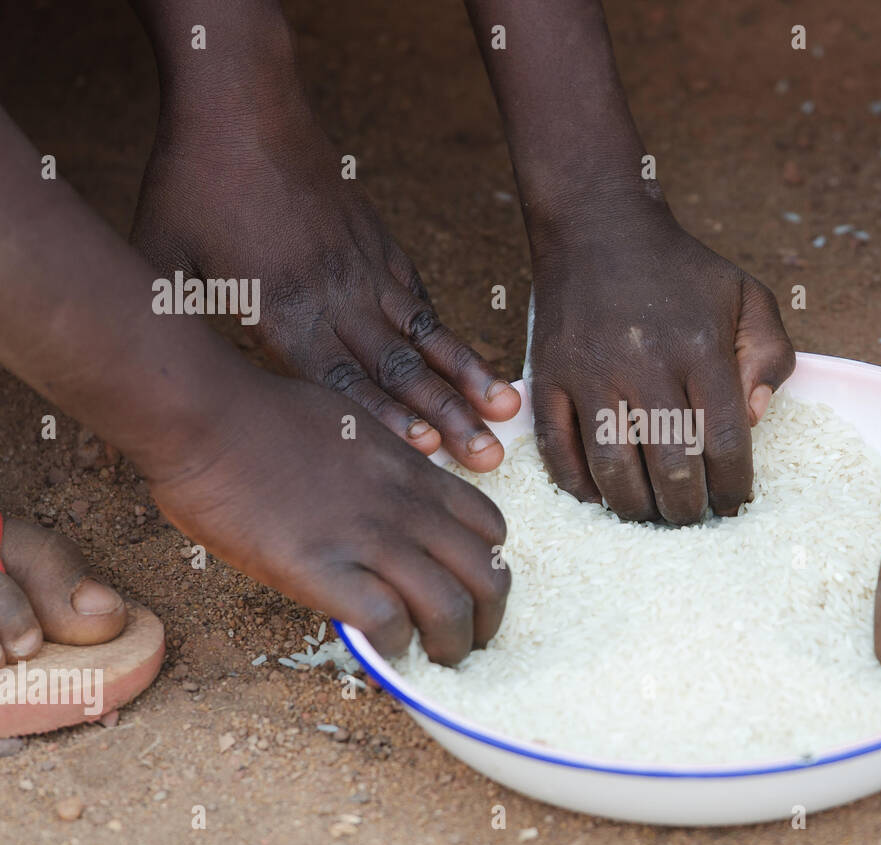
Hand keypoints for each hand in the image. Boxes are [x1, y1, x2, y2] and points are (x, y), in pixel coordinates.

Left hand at [131, 65, 518, 469]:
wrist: (244, 110)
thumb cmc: (194, 189)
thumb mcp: (162, 261)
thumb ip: (166, 326)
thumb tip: (133, 377)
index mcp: (282, 311)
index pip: (341, 379)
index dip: (386, 420)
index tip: (428, 452)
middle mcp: (335, 298)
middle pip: (398, 369)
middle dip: (447, 417)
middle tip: (488, 457)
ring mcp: (365, 271)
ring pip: (424, 336)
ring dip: (466, 378)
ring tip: (506, 411)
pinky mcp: (380, 248)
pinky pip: (419, 300)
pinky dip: (448, 335)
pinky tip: (474, 364)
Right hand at [145, 366, 509, 664]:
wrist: (207, 416)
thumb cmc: (265, 414)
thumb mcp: (356, 426)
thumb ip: (385, 467)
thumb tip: (385, 495)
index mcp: (417, 473)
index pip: (492, 529)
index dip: (490, 567)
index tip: (471, 589)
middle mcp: (408, 508)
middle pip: (489, 576)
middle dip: (489, 620)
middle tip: (469, 643)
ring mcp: (369, 539)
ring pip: (450, 608)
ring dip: (452, 646)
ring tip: (437, 662)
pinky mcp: (321, 570)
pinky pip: (387, 622)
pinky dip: (394, 647)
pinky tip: (383, 650)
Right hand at [528, 205, 794, 523]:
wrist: (597, 226)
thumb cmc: (681, 270)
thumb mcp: (747, 295)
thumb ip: (769, 355)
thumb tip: (754, 418)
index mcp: (701, 348)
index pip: (724, 442)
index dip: (733, 488)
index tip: (733, 505)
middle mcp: (646, 364)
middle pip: (671, 467)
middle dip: (686, 509)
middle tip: (690, 518)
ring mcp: (591, 373)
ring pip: (613, 469)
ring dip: (635, 508)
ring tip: (650, 516)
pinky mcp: (548, 376)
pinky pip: (558, 450)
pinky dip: (579, 485)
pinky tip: (600, 496)